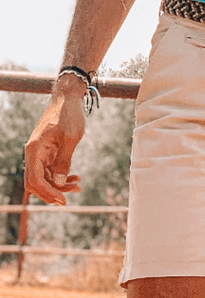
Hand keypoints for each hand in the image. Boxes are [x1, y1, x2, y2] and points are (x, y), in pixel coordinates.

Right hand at [24, 89, 85, 204]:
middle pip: (36, 182)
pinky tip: (74, 177)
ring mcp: (40, 152)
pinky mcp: (47, 151)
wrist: (68, 97)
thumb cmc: (69, 114)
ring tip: (78, 185)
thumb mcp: (71, 138)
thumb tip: (59, 182)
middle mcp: (33, 153)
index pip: (35, 180)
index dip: (48, 193)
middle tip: (69, 197)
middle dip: (52, 191)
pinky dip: (61, 175)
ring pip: (45, 176)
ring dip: (59, 184)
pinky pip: (50, 168)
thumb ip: (64, 160)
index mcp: (34, 150)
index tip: (63, 200)